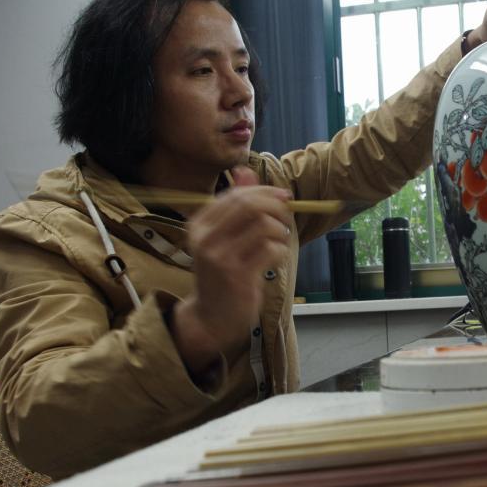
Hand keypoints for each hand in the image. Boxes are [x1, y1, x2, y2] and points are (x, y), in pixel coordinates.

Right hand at [172, 168, 292, 373]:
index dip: (265, 192)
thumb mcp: (223, 236)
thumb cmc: (222, 273)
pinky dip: (280, 252)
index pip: (237, 195)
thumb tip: (245, 170)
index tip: (284, 198)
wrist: (211, 316)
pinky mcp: (237, 276)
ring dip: (280, 232)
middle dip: (277, 207)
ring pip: (263, 226)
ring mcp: (219, 257)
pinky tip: (274, 260)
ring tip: (278, 242)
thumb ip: (235, 204)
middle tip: (287, 218)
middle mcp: (205, 238)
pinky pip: (270, 250)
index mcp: (199, 224)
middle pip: (250, 206)